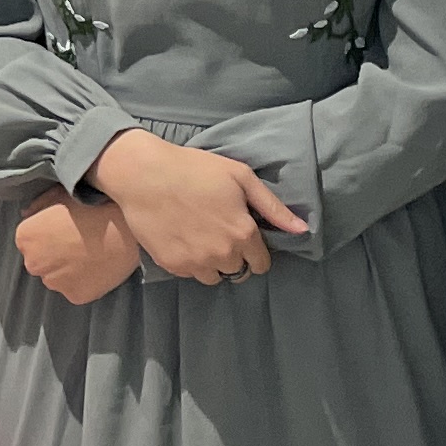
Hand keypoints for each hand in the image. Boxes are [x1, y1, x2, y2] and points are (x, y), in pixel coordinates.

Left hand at [12, 190, 140, 302]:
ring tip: (91, 254)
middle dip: (54, 256)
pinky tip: (98, 266)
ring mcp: (54, 282)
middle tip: (79, 243)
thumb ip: (37, 206)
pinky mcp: (75, 295)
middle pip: (40, 263)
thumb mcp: (59, 194)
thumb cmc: (92, 206)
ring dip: (68, 271)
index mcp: (25, 238)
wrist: (124, 227)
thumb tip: (26, 215)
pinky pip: (76, 290)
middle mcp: (33, 263)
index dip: (48, 236)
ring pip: (57, 279)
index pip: (29, 243)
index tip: (64, 230)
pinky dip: (85, 282)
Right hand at [90, 129, 309, 285]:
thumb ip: (272, 207)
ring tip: (201, 239)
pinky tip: (183, 239)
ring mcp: (196, 262)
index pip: (261, 263)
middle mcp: (223, 253)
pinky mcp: (172, 265)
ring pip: (214, 277)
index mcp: (243, 233)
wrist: (144, 174)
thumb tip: (302, 230)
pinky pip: (190, 273)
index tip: (244, 238)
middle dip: (234, 256)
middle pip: (238, 271)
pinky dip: (190, 262)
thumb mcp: (240, 177)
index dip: (256, 252)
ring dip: (213, 263)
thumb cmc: (194, 169)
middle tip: (220, 233)